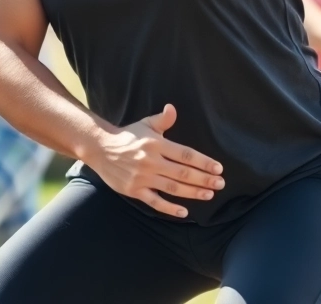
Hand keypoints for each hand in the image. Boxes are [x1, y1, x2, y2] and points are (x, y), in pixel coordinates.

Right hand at [86, 104, 224, 218]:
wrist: (100, 148)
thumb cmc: (128, 136)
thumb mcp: (146, 125)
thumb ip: (162, 120)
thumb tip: (172, 108)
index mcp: (156, 144)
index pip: (186, 154)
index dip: (204, 162)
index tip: (218, 169)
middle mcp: (151, 161)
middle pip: (183, 173)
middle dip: (204, 179)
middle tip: (220, 184)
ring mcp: (142, 177)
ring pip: (173, 188)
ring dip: (193, 193)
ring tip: (209, 195)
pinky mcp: (134, 190)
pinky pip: (155, 202)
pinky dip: (170, 208)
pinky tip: (184, 212)